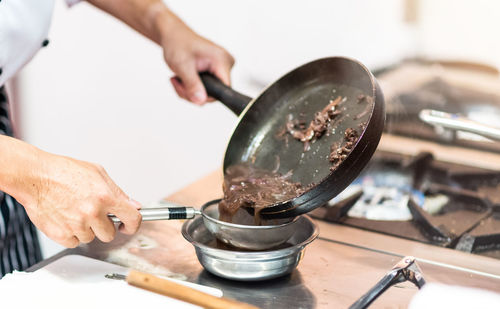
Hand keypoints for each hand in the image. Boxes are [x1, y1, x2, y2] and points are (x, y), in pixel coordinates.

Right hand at [20, 152, 141, 247]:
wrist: (35, 176)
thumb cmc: (63, 172)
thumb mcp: (97, 173)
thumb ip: (118, 192)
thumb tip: (133, 205)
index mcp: (105, 196)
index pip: (132, 218)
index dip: (133, 225)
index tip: (128, 226)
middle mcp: (92, 212)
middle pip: (110, 234)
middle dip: (104, 226)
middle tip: (94, 215)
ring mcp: (77, 225)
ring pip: (91, 238)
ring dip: (86, 230)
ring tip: (75, 212)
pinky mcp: (61, 234)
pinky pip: (74, 242)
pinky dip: (71, 234)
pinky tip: (66, 219)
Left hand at [157, 14, 234, 104]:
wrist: (173, 35)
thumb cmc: (178, 43)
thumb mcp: (182, 66)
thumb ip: (193, 85)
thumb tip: (201, 101)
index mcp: (221, 60)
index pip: (224, 89)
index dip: (207, 95)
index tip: (191, 91)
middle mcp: (226, 63)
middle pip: (215, 93)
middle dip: (193, 93)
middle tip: (179, 83)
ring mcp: (222, 67)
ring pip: (209, 92)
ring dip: (190, 90)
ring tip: (179, 79)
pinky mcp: (216, 70)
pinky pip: (207, 87)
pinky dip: (193, 87)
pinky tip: (184, 79)